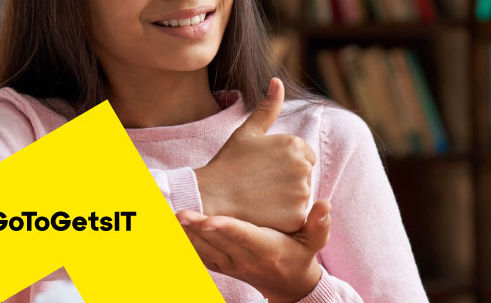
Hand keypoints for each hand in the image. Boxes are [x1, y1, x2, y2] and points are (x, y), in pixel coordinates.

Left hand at [177, 200, 331, 302]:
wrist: (289, 286)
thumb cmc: (301, 256)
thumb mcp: (315, 242)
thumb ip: (318, 224)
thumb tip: (324, 203)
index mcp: (265, 249)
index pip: (242, 236)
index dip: (224, 228)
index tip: (206, 220)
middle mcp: (244, 258)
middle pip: (215, 242)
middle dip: (194, 228)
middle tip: (175, 212)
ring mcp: (230, 264)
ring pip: (202, 250)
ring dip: (184, 235)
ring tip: (166, 217)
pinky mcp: (220, 265)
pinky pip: (198, 256)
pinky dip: (184, 244)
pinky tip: (170, 229)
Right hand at [195, 78, 315, 232]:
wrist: (211, 196)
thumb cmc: (228, 163)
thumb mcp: (248, 132)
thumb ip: (268, 108)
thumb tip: (277, 81)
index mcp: (295, 144)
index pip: (305, 156)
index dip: (284, 164)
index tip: (264, 169)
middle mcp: (302, 167)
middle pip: (305, 176)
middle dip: (288, 180)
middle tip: (260, 183)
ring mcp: (301, 193)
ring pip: (302, 197)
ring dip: (287, 199)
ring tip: (261, 197)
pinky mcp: (296, 217)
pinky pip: (297, 217)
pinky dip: (284, 217)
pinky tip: (265, 212)